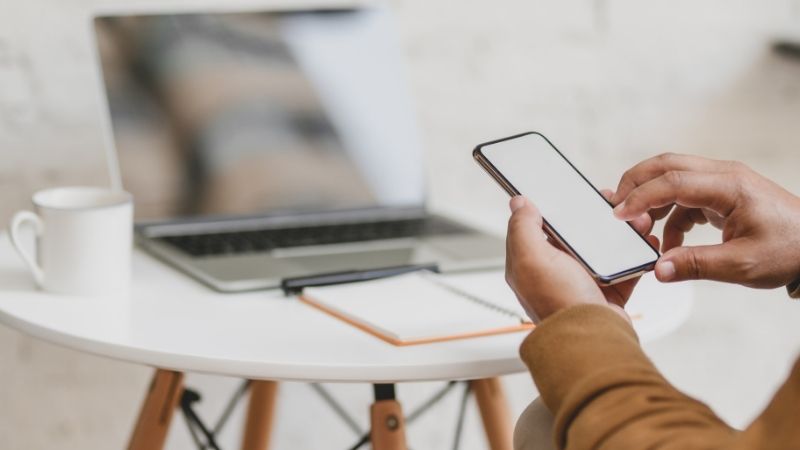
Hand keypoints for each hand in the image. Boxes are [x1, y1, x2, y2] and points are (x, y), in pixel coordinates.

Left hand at [505, 195, 658, 323]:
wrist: (592, 339)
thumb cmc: (558, 303)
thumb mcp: (531, 258)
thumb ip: (522, 227)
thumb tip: (517, 203)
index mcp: (531, 263)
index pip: (538, 227)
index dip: (554, 208)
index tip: (572, 193)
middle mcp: (555, 273)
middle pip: (575, 235)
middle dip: (595, 218)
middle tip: (613, 205)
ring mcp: (582, 283)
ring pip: (603, 248)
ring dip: (621, 233)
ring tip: (637, 222)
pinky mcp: (607, 293)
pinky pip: (624, 268)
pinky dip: (636, 256)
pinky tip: (646, 243)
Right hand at [611, 153, 799, 287]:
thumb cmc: (790, 251)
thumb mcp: (742, 264)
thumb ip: (696, 265)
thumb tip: (658, 269)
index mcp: (730, 186)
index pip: (673, 181)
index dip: (641, 198)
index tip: (620, 216)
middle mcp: (724, 175)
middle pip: (667, 165)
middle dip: (636, 184)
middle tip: (617, 209)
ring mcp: (723, 182)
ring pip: (673, 176)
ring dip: (650, 200)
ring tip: (641, 230)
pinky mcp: (723, 194)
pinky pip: (684, 195)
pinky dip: (669, 215)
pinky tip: (669, 243)